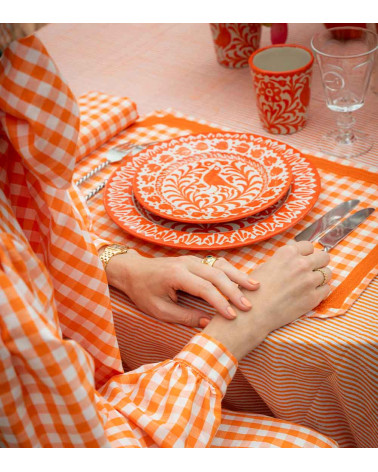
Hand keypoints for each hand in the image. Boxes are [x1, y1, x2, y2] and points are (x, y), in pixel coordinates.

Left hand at [104, 249, 259, 327]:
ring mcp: (192, 259)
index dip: (220, 302)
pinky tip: (243, 280)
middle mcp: (187, 263)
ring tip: (256, 287)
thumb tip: (208, 324)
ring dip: (238, 276)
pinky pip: (217, 264)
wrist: (133, 271)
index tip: (233, 316)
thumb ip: (184, 316)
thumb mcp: (159, 310)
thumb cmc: (144, 292)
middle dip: (234, 290)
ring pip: (220, 266)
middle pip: (216, 274)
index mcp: (176, 275)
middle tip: (249, 306)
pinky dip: (232, 272)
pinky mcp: (196, 260)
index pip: (204, 288)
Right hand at [204, 241, 331, 359]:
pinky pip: (326, 289)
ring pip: (328, 273)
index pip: (309, 246)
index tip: (305, 259)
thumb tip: (297, 257)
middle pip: (324, 256)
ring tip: (309, 284)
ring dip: (320, 277)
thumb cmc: (254, 290)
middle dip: (319, 262)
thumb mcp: (266, 266)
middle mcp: (300, 264)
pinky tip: (308, 294)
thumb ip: (285, 260)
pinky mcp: (313, 298)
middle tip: (312, 270)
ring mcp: (309, 281)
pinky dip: (320, 291)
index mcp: (287, 253)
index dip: (307, 253)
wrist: (254, 313)